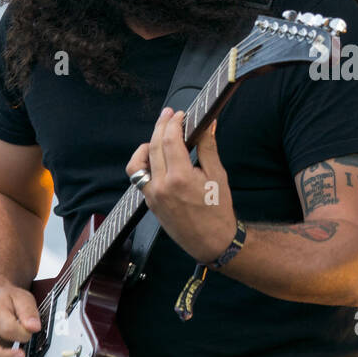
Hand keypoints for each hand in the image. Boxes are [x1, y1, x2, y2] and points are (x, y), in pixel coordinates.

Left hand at [125, 107, 236, 264]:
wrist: (211, 242)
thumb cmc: (218, 211)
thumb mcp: (218, 176)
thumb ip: (208, 148)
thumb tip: (208, 125)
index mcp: (180, 178)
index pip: (171, 140)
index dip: (174, 123)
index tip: (180, 115)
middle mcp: (162, 186)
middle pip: (154, 146)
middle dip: (161, 126)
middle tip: (169, 115)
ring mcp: (152, 195)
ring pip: (139, 161)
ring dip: (147, 144)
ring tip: (159, 135)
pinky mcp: (149, 202)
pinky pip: (139, 177)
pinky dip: (144, 163)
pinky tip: (154, 157)